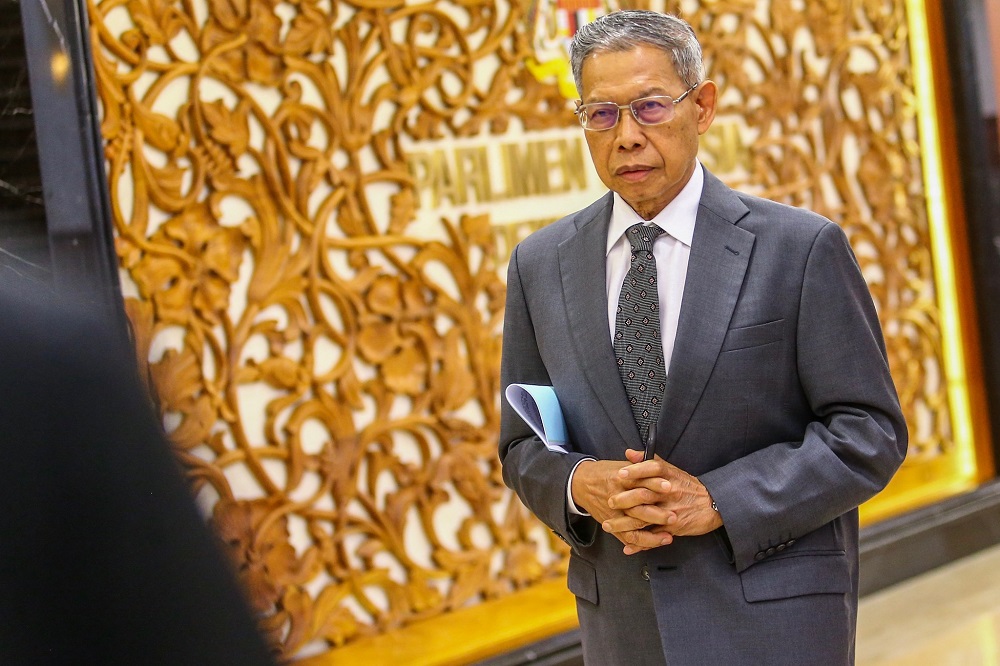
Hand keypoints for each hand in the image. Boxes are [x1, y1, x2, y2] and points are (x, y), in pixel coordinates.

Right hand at [570, 459, 674, 553]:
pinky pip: (626, 537)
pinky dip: (640, 543)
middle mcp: (617, 497)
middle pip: (638, 507)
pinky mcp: (610, 524)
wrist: (580, 484)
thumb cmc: (605, 473)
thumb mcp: (621, 466)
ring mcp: (613, 513)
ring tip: (668, 536)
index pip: (640, 481)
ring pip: (633, 526)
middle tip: (674, 517)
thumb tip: (661, 467)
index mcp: (620, 479)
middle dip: (657, 514)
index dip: (655, 484)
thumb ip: (640, 466)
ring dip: (652, 534)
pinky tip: (654, 544)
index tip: (669, 486)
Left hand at [602, 449, 722, 552]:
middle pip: (644, 494)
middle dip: (624, 500)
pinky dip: (640, 543)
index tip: (619, 474)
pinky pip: (653, 536)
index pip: (652, 468)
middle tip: (609, 501)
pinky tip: (626, 546)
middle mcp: (670, 491)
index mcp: (669, 476)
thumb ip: (648, 461)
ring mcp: (671, 510)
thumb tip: (629, 453)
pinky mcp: (673, 527)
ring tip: (609, 525)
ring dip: (624, 523)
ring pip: (644, 517)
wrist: (713, 505)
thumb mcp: (671, 470)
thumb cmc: (688, 487)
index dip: (635, 471)